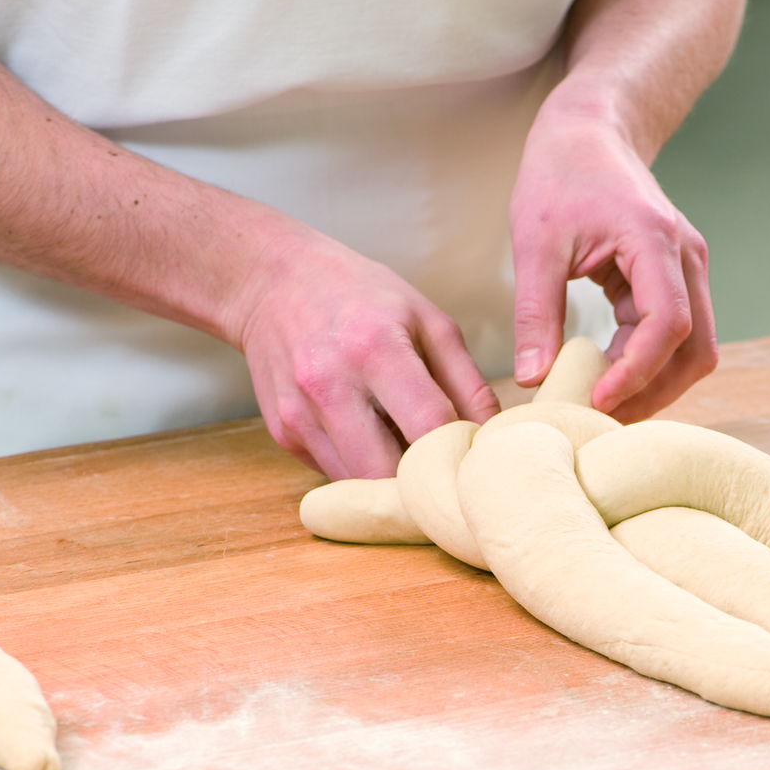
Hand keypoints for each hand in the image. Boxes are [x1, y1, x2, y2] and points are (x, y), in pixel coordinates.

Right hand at [232, 229, 499, 478]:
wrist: (273, 282)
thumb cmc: (362, 297)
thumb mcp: (428, 320)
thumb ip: (467, 382)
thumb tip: (496, 438)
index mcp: (376, 348)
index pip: (429, 425)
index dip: (462, 456)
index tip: (482, 466)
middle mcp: (330, 384)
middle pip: (388, 472)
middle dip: (423, 487)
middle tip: (450, 484)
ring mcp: (300, 413)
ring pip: (359, 484)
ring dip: (392, 486)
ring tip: (416, 466)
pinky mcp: (283, 433)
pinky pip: (334, 474)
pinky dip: (362, 471)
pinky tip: (375, 445)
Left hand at [509, 109, 717, 421]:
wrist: (589, 133)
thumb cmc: (560, 176)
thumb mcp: (535, 243)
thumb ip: (535, 313)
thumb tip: (533, 379)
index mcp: (654, 240)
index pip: (668, 324)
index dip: (637, 371)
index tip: (595, 400)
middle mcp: (685, 258)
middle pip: (695, 349)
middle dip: (652, 392)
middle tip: (599, 421)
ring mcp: (687, 270)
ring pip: (693, 349)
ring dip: (654, 384)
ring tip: (601, 407)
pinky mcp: (675, 280)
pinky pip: (675, 337)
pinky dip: (646, 365)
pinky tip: (605, 379)